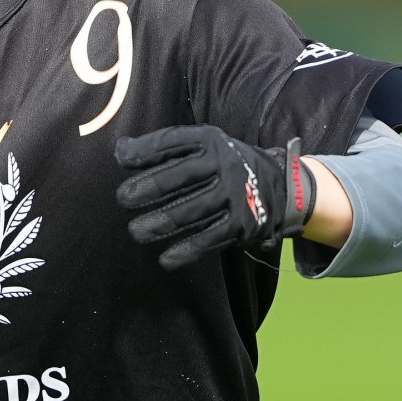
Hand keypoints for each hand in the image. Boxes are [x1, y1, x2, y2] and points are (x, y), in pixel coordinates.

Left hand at [114, 124, 310, 271]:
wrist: (280, 186)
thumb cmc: (223, 165)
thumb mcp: (202, 146)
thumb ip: (163, 148)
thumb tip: (121, 150)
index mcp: (210, 141)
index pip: (175, 142)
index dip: (147, 150)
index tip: (121, 159)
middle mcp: (225, 164)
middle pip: (183, 175)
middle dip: (152, 186)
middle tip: (123, 198)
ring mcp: (236, 194)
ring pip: (194, 210)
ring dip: (163, 222)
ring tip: (137, 232)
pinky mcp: (243, 224)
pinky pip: (211, 238)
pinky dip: (188, 250)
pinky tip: (166, 259)